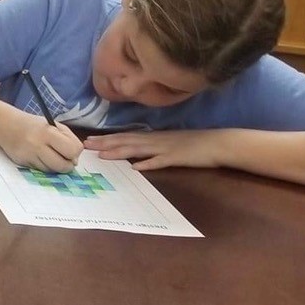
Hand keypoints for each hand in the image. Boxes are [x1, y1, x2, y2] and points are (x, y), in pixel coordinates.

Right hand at [0, 116, 83, 172]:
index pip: (72, 150)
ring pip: (52, 170)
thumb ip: (69, 139)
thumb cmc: (35, 126)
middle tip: (65, 159)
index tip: (71, 150)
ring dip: (55, 166)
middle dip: (67, 164)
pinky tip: (40, 157)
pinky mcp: (23, 164)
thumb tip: (75, 161)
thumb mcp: (55, 126)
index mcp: (48, 133)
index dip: (75, 152)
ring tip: (51, 156)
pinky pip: (41, 171)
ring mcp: (30, 156)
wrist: (7, 126)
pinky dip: (44, 166)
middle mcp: (38, 145)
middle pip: (62, 165)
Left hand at [85, 130, 221, 171]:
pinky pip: (160, 161)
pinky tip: (136, 168)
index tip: (89, 140)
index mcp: (153, 137)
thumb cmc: (195, 144)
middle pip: (126, 141)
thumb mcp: (170, 143)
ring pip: (138, 149)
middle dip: (105, 143)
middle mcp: (156, 140)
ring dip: (119, 151)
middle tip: (86, 145)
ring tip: (102, 155)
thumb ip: (154, 148)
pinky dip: (148, 164)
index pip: (125, 136)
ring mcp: (166, 148)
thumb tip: (137, 156)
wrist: (219, 143)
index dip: (107, 139)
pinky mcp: (177, 158)